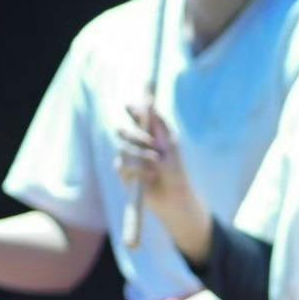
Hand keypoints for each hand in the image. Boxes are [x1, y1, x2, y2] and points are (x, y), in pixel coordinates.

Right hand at [112, 105, 205, 232]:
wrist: (174, 197)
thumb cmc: (176, 170)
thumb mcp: (170, 144)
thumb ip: (158, 123)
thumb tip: (148, 102)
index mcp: (150, 136)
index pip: (137, 119)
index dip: (132, 111)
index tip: (128, 106)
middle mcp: (137, 146)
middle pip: (124, 132)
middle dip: (135, 135)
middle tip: (150, 142)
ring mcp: (129, 160)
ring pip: (123, 148)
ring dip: (141, 154)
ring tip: (156, 162)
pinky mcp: (124, 174)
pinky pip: (122, 165)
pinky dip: (137, 169)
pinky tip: (150, 176)